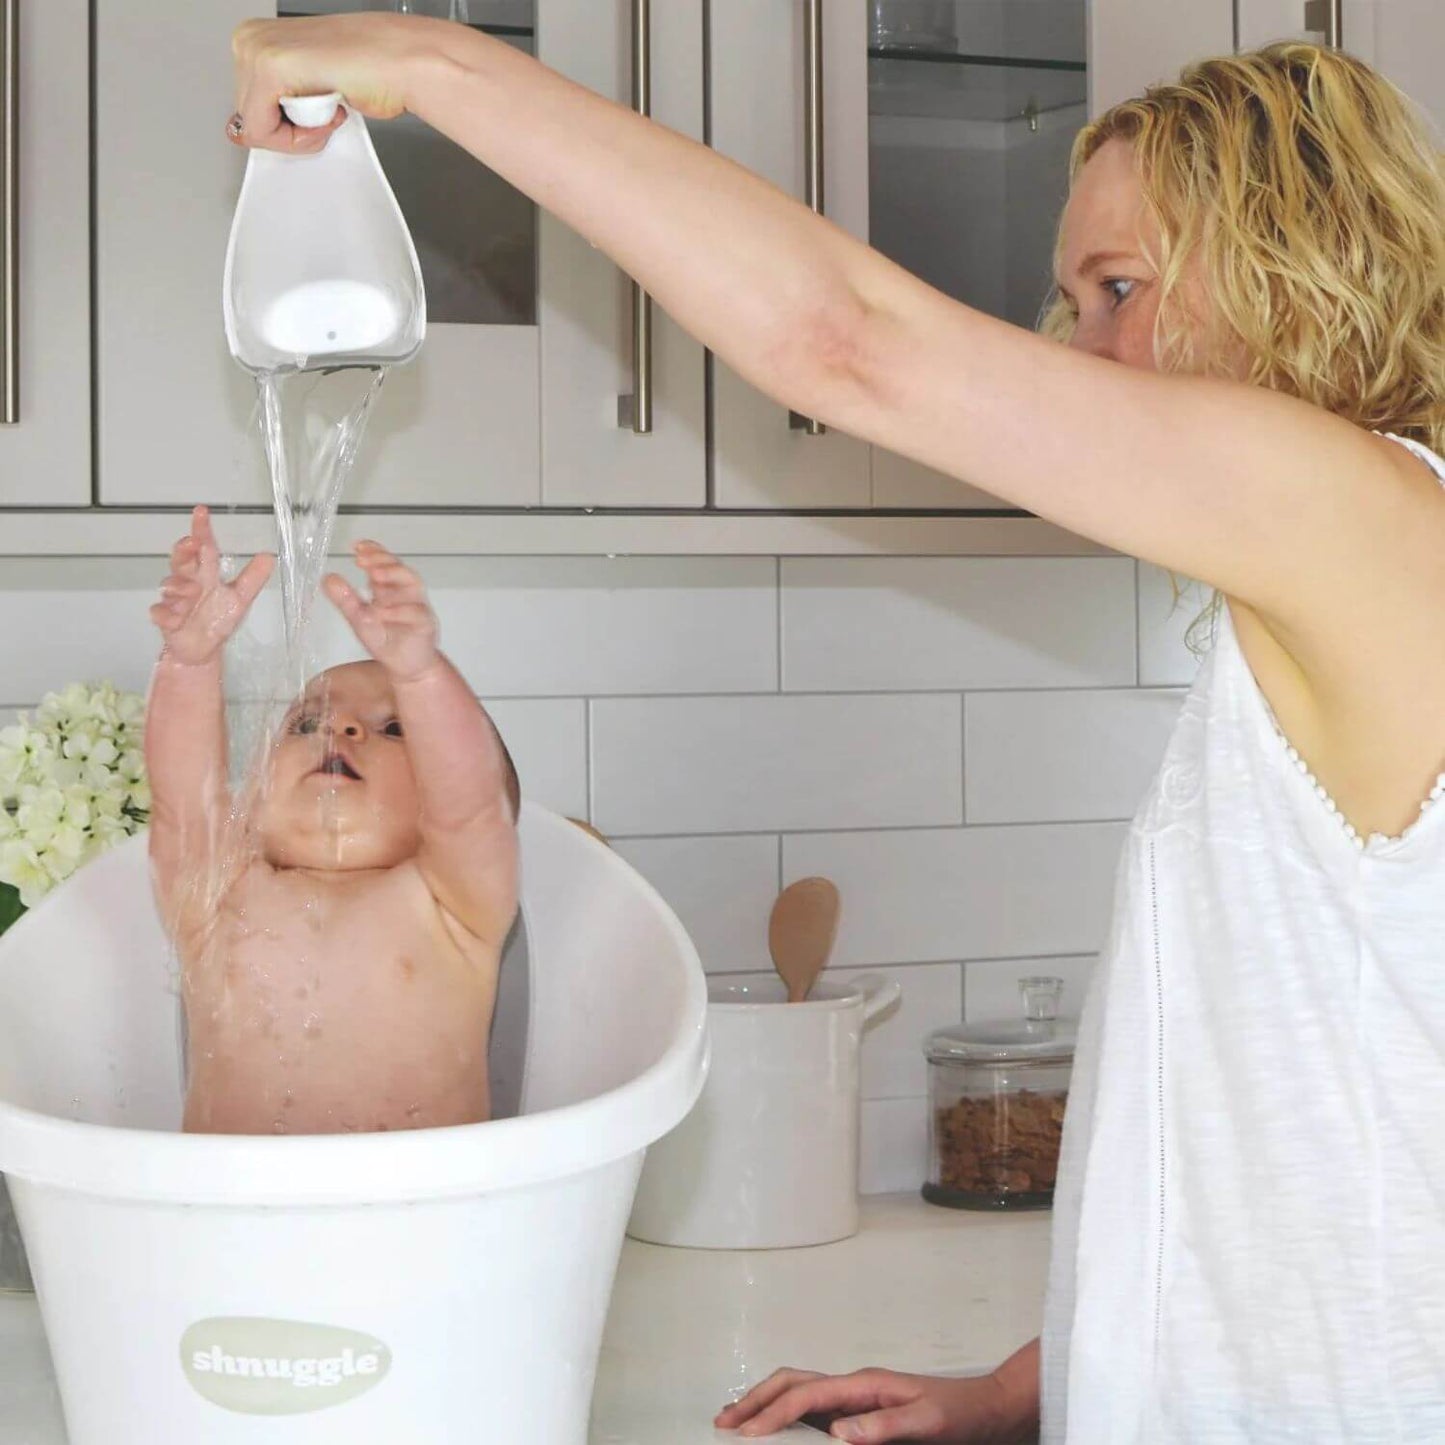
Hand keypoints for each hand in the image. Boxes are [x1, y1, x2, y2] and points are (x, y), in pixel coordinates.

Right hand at [150, 506, 273, 666]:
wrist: (203, 649)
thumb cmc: (218, 620)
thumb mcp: (241, 598)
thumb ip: (253, 578)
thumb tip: (269, 556)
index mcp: (205, 574)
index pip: (203, 547)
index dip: (202, 529)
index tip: (202, 511)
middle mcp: (188, 582)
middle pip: (180, 559)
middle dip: (183, 550)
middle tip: (191, 544)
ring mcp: (173, 599)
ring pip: (170, 584)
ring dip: (180, 587)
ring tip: (192, 593)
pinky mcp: (164, 618)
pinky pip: (159, 611)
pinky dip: (167, 613)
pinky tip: (176, 618)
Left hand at [229, 13, 439, 152]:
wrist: (402, 61)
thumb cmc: (370, 70)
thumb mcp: (308, 87)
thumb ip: (278, 102)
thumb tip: (247, 132)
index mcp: (255, 38)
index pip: (248, 108)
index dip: (288, 124)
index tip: (319, 106)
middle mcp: (249, 39)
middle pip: (248, 119)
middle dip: (293, 129)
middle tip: (328, 106)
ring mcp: (255, 50)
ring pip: (256, 128)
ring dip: (302, 130)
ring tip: (330, 102)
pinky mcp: (269, 68)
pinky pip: (264, 131)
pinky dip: (301, 136)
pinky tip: (328, 108)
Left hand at [324, 541, 439, 681]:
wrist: (406, 667)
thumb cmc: (387, 641)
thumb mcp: (359, 619)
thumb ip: (345, 599)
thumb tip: (328, 578)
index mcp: (389, 589)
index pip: (384, 562)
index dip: (373, 551)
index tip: (357, 547)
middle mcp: (405, 594)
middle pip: (399, 567)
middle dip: (382, 560)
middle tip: (363, 560)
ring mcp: (417, 607)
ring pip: (413, 584)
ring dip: (394, 577)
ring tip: (375, 576)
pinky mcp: (425, 624)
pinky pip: (416, 612)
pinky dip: (399, 610)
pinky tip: (382, 610)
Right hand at [715, 1366, 1031, 1443]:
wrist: (985, 1409)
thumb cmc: (959, 1415)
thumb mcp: (927, 1425)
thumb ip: (883, 1427)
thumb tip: (836, 1431)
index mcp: (864, 1384)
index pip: (806, 1395)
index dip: (773, 1414)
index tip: (746, 1435)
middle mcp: (853, 1385)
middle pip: (792, 1382)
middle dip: (755, 1400)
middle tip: (723, 1422)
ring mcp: (855, 1397)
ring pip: (798, 1391)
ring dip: (765, 1403)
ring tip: (737, 1421)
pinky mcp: (860, 1411)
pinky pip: (812, 1408)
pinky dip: (785, 1414)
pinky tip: (776, 1429)